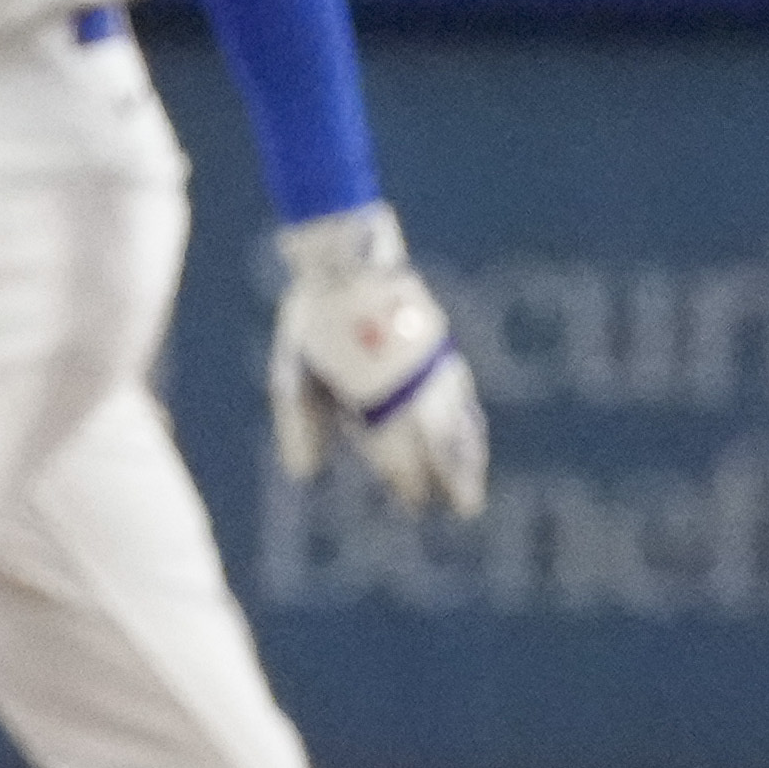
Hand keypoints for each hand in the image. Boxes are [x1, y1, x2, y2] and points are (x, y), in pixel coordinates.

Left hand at [269, 200, 492, 516]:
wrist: (351, 260)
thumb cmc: (316, 320)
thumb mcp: (296, 375)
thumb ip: (300, 425)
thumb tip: (305, 475)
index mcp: (371, 396)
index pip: (396, 452)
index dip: (407, 481)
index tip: (416, 505)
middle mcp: (408, 386)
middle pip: (432, 445)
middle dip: (443, 478)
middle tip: (458, 507)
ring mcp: (429, 367)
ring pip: (454, 424)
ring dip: (467, 460)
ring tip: (472, 491)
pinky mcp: (440, 348)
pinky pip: (461, 397)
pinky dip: (469, 425)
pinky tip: (472, 440)